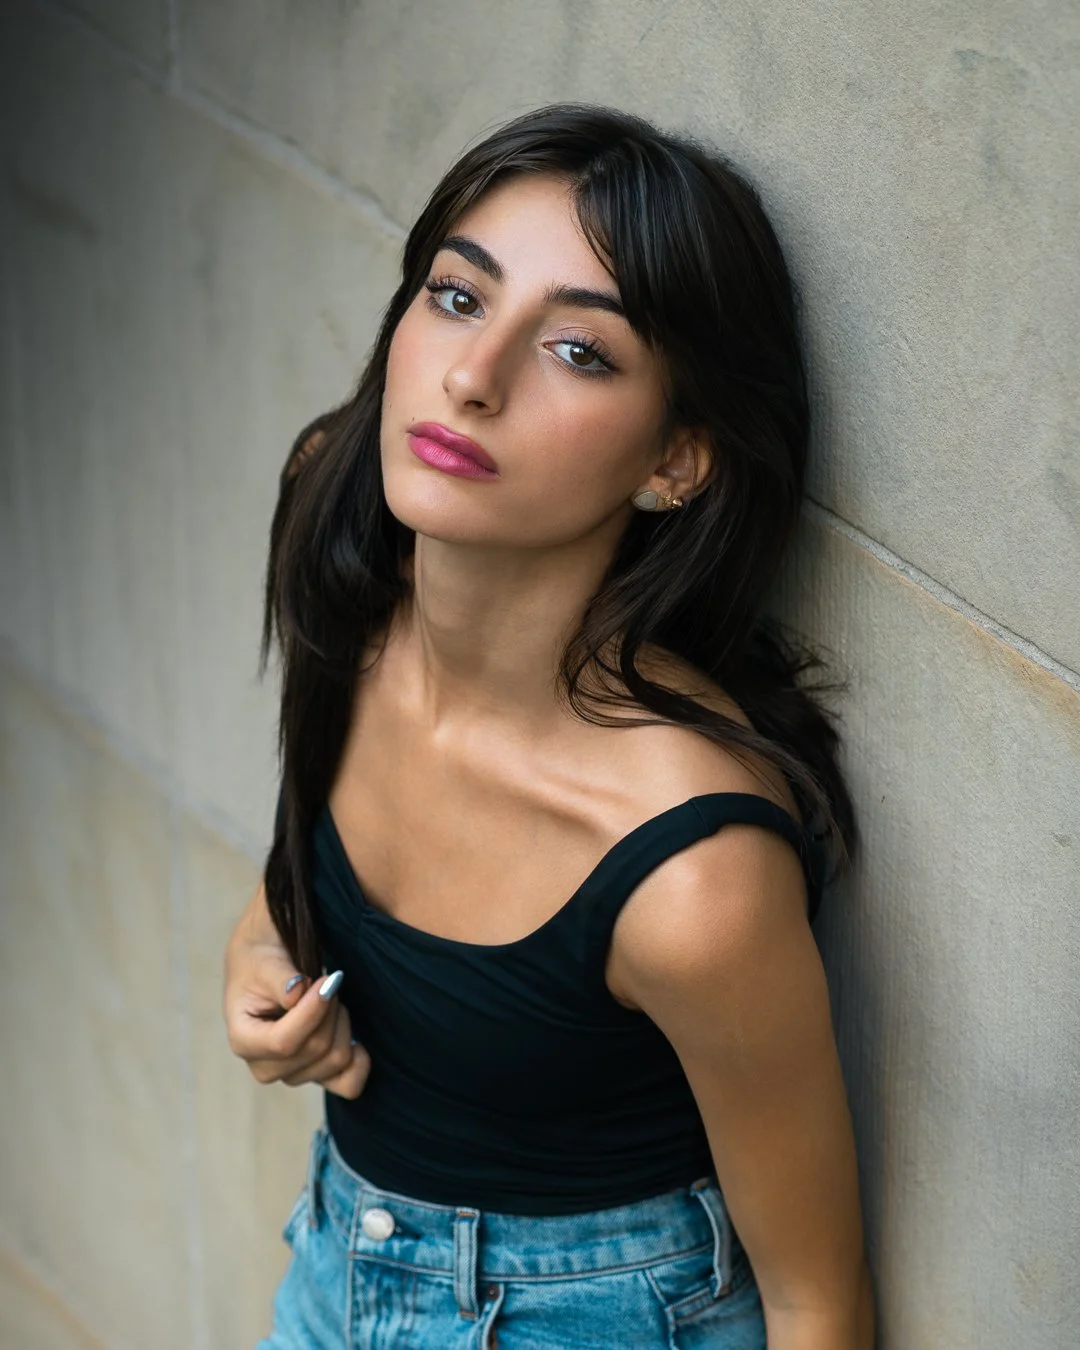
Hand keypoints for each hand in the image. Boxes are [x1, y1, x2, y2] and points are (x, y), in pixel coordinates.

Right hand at [223, 891, 370, 1098]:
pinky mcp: (316, 1074)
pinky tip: (357, 1037)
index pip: (284, 1042)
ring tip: (330, 999)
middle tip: (327, 982)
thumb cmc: (261, 962)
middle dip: (330, 1010)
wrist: (265, 967)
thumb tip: (296, 993)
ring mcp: (292, 1074)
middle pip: (316, 1050)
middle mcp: (265, 1066)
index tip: (327, 979)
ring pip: (336, 1060)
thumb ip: (281, 978)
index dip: (313, 1012)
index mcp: (243, 1040)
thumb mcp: (265, 961)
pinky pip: (348, 1084)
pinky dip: (359, 1061)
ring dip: (341, 1023)